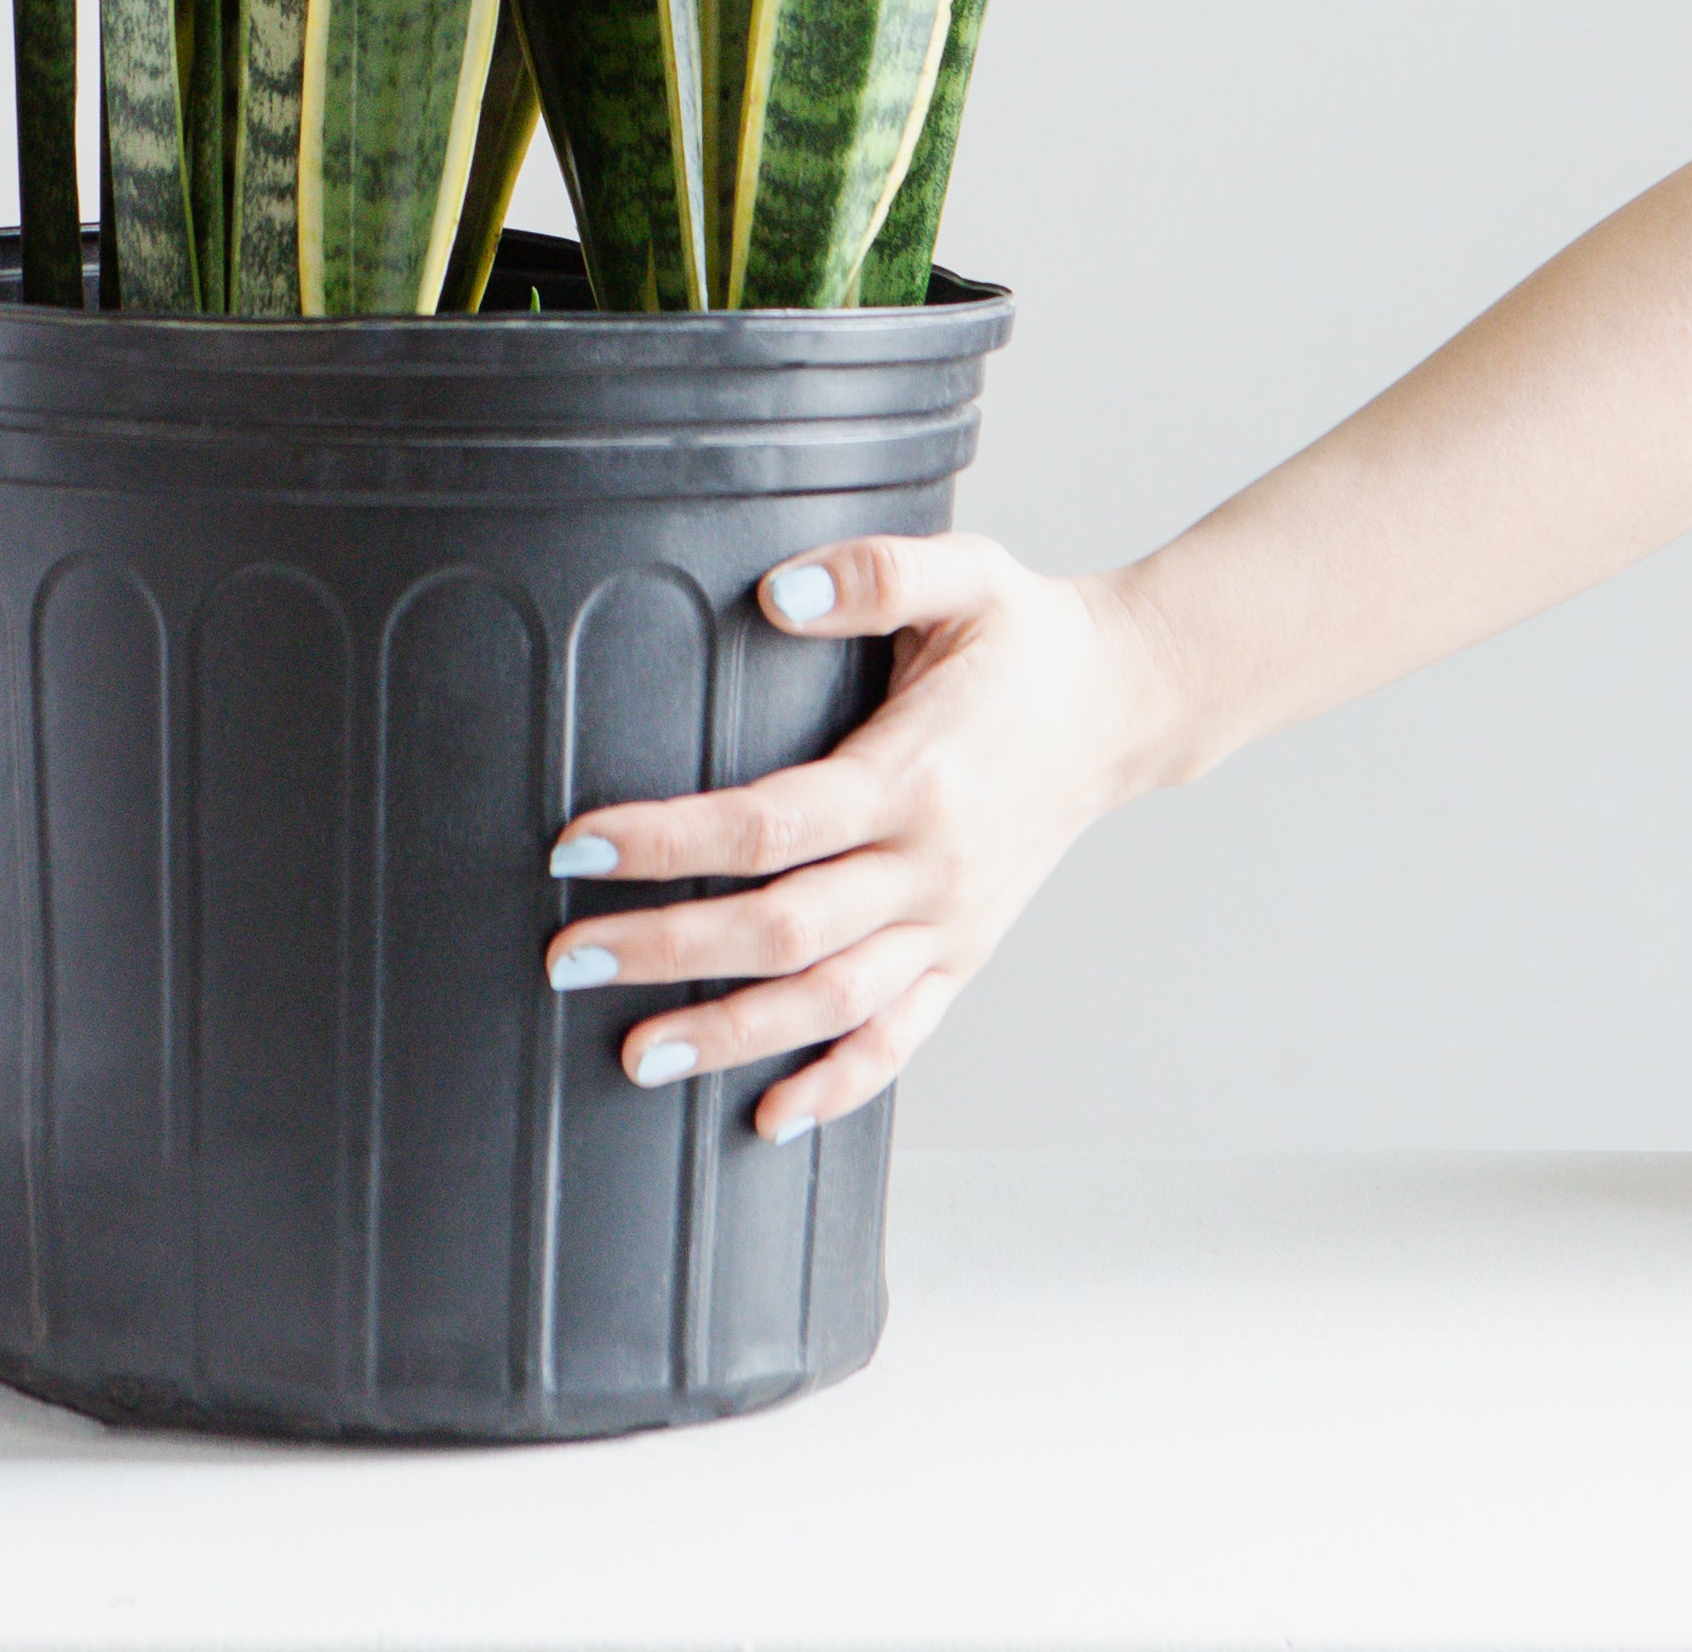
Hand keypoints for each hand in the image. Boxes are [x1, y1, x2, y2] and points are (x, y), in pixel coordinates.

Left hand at [536, 533, 1159, 1141]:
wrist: (1125, 706)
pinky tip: (770, 1119)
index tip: (579, 845)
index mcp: (914, 776)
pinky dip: (837, 1086)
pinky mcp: (964, 956)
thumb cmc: (1028, 637)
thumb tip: (777, 592)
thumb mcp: (966, 575)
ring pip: (829, 1004)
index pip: (768, 823)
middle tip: (567, 959)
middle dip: (666, 949)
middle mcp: (930, 867)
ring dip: (731, 1036)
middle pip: (781, 930)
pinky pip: (899, 1039)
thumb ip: (873, 572)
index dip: (669, 841)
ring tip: (636, 1057)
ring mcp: (950, 925)